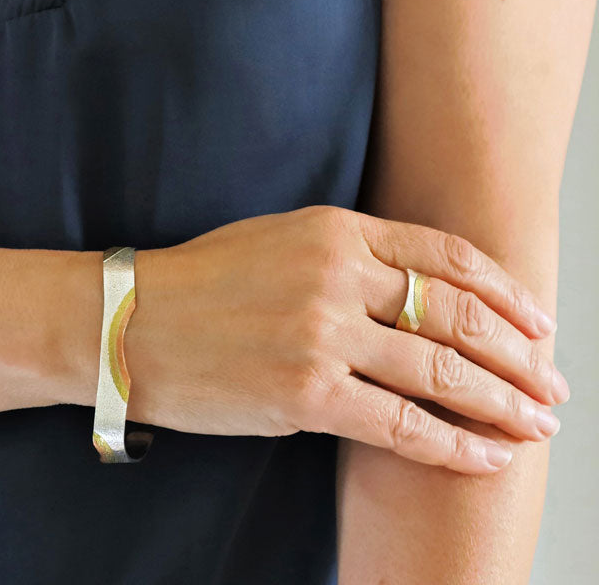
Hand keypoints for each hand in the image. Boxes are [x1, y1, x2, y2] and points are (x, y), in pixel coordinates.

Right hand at [125, 204, 566, 473]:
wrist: (130, 321)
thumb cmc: (203, 281)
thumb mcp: (279, 240)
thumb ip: (350, 255)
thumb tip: (420, 293)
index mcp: (334, 229)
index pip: (446, 255)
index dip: (505, 290)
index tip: (538, 321)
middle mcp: (335, 275)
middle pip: (458, 314)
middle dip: (519, 355)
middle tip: (553, 385)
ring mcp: (322, 334)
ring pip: (441, 371)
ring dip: (501, 402)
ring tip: (536, 424)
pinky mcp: (304, 394)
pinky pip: (400, 424)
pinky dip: (452, 444)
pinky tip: (485, 456)